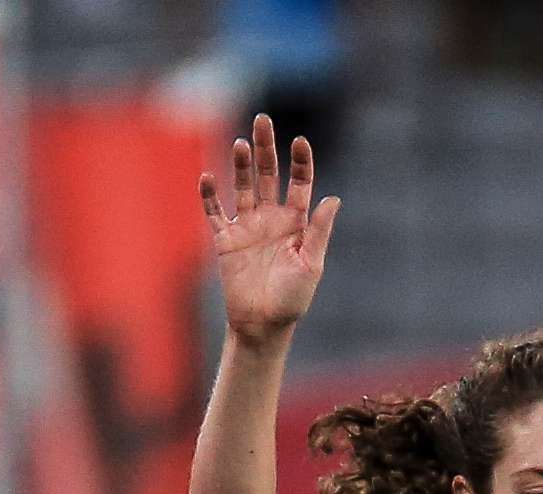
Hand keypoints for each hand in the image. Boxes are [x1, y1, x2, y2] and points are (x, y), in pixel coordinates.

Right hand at [200, 114, 341, 343]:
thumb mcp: (311, 264)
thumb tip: (333, 199)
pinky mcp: (225, 239)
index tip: (300, 141)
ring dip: (240, 165)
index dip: (300, 162)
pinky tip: (208, 177)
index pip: (299, 183)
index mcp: (296, 222)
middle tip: (263, 120)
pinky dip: (210, 195)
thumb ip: (318, 231)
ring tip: (241, 144)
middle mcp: (271, 218)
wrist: (263, 324)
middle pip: (267, 174)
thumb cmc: (292, 298)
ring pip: (242, 186)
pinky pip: (215, 212)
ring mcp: (247, 226)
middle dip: (266, 148)